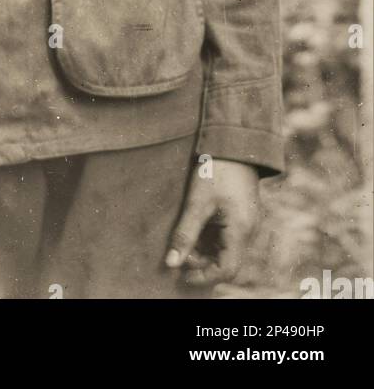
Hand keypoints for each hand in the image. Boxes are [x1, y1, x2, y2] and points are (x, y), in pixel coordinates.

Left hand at [166, 158, 260, 286]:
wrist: (234, 143)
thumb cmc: (216, 170)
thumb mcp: (197, 202)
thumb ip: (185, 234)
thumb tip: (171, 263)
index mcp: (241, 230)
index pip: (226, 269)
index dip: (203, 276)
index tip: (181, 273)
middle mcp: (248, 231)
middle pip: (227, 261)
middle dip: (202, 262)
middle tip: (180, 251)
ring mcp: (247, 222)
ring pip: (226, 249)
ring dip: (205, 250)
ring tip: (185, 237)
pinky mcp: (242, 214)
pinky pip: (228, 236)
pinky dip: (211, 238)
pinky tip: (195, 226)